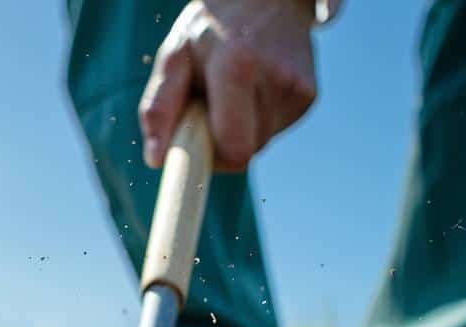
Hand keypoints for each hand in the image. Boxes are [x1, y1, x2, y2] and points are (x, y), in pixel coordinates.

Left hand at [140, 0, 317, 170]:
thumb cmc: (211, 27)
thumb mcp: (175, 55)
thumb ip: (159, 107)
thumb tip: (156, 159)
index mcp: (238, 65)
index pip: (233, 149)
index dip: (211, 160)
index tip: (195, 152)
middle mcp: (276, 78)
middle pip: (243, 152)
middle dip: (220, 141)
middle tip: (209, 107)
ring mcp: (299, 89)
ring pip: (258, 144)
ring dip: (238, 129)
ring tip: (232, 90)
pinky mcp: (309, 97)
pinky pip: (272, 131)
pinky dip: (255, 120)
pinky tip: (252, 88)